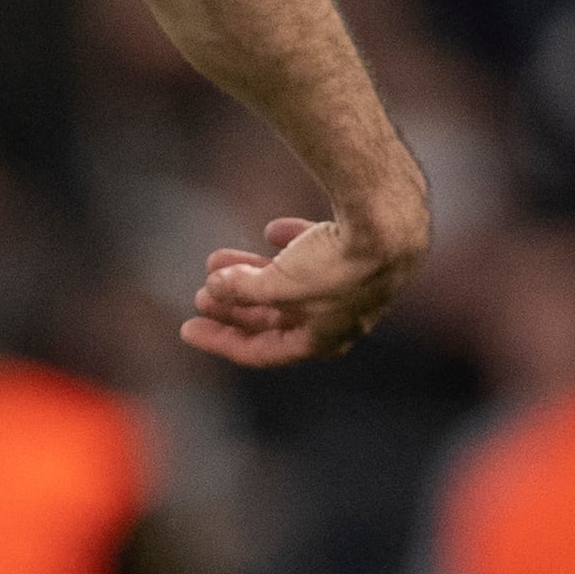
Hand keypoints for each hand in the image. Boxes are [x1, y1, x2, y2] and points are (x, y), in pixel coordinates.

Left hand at [183, 206, 421, 369]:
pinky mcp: (361, 253)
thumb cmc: (334, 264)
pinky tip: (272, 230)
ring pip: (292, 284)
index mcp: (321, 340)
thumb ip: (241, 290)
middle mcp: (340, 318)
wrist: (388, 222)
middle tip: (201, 293)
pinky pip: (319, 252)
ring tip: (216, 258)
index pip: (262, 351)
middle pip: (274, 319)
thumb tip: (214, 289)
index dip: (220, 341)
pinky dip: (292, 244)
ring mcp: (352, 285)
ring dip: (252, 273)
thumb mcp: (276, 285)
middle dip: (233, 307)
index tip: (186, 328)